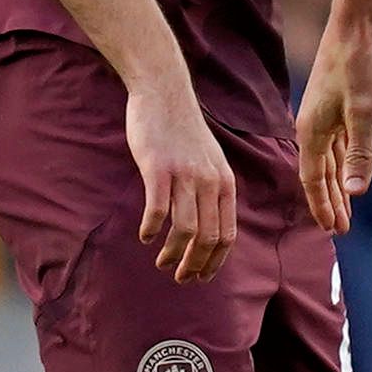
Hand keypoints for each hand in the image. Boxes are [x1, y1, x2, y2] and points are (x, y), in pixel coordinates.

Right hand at [125, 75, 234, 282]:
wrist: (165, 94)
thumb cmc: (184, 132)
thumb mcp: (211, 162)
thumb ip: (212, 191)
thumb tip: (208, 228)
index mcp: (225, 183)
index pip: (227, 235)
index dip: (214, 262)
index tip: (201, 277)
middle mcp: (210, 182)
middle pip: (208, 238)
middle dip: (194, 265)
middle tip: (179, 278)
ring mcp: (184, 175)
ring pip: (185, 229)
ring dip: (173, 254)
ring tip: (161, 263)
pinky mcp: (158, 168)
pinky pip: (158, 210)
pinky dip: (151, 229)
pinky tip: (144, 236)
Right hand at [295, 17, 371, 235]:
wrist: (357, 26)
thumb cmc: (359, 67)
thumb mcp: (364, 114)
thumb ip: (359, 154)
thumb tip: (354, 192)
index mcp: (311, 131)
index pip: (313, 179)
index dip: (322, 205)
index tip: (332, 230)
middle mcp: (313, 126)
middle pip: (319, 173)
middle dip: (329, 201)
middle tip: (339, 229)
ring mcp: (325, 116)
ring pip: (329, 160)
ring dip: (337, 184)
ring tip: (346, 209)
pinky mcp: (339, 106)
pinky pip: (338, 144)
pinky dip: (344, 162)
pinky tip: (351, 173)